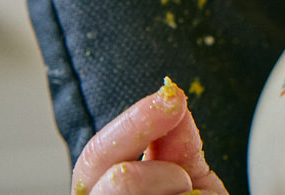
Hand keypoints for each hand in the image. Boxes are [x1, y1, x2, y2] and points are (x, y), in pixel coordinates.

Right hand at [71, 80, 227, 194]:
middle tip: (183, 177)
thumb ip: (177, 145)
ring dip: (171, 194)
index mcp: (101, 192)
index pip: (95, 158)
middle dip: (151, 173)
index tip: (173, 102)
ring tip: (186, 194)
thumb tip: (173, 100)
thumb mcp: (189, 178)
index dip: (132, 124)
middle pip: (107, 185)